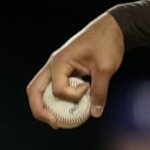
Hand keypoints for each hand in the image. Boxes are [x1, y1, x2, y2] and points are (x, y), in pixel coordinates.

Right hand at [26, 12, 124, 128]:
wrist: (114, 27)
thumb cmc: (108, 43)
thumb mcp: (106, 68)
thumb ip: (100, 91)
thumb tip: (95, 113)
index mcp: (59, 62)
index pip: (58, 89)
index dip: (73, 96)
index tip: (88, 87)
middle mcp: (54, 64)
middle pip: (35, 91)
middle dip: (40, 110)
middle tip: (54, 123)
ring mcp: (57, 66)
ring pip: (42, 90)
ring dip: (48, 105)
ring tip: (59, 119)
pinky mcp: (65, 69)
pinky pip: (55, 86)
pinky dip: (59, 98)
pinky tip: (70, 106)